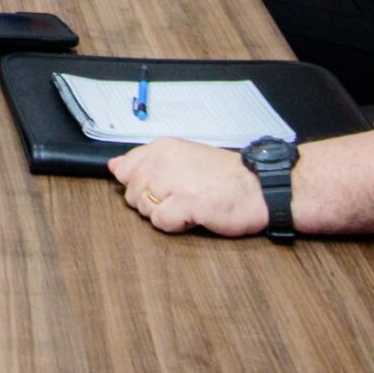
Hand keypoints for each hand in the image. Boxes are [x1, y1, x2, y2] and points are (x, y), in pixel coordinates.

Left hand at [107, 139, 267, 236]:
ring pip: (144, 209)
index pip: (125, 169)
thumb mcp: (182, 158)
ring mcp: (173, 181)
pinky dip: (175, 224)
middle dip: (153, 202)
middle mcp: (163, 160)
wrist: (259, 187)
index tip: (163, 186)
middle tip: (182, 197)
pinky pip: (160, 222)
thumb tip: (114, 166)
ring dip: (165, 213)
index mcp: (162, 147)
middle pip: (132, 194)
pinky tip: (194, 215)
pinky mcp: (185, 203)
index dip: (141, 185)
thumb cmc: (224, 177)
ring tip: (190, 204)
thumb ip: (146, 161)